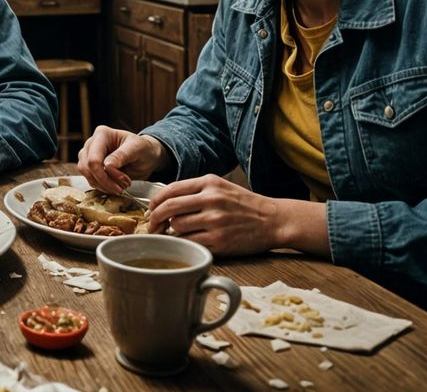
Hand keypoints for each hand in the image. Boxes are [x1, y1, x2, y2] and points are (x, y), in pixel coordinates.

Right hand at [77, 125, 167, 194]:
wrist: (146, 156)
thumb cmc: (143, 148)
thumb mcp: (137, 149)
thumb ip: (122, 155)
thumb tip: (107, 166)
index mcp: (102, 134)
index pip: (93, 158)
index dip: (104, 174)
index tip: (123, 182)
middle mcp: (91, 143)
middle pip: (87, 167)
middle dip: (104, 181)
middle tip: (122, 188)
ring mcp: (88, 154)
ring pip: (86, 174)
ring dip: (103, 185)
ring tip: (120, 187)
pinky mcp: (90, 166)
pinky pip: (90, 179)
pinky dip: (102, 187)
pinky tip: (115, 186)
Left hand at [146, 174, 289, 256]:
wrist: (273, 220)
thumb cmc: (244, 204)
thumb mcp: (220, 187)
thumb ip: (194, 190)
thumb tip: (164, 201)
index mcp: (209, 183)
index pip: (171, 189)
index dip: (156, 201)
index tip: (152, 209)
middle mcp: (212, 200)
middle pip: (169, 208)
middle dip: (155, 218)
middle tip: (153, 226)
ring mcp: (216, 221)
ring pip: (178, 226)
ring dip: (171, 231)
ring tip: (174, 233)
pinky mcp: (219, 241)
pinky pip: (190, 242)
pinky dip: (183, 243)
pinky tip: (185, 242)